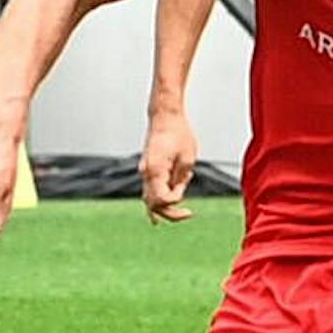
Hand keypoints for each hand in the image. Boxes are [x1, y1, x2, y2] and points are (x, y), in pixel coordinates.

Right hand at [141, 109, 197, 223]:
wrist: (164, 117)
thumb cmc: (178, 134)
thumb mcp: (188, 159)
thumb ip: (181, 180)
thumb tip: (176, 195)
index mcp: (155, 171)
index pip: (162, 199)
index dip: (175, 202)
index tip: (186, 194)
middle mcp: (146, 173)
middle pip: (153, 204)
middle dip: (170, 212)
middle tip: (188, 214)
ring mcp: (145, 172)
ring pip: (148, 200)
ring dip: (162, 208)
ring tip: (179, 215)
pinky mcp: (147, 170)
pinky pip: (148, 191)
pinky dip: (155, 203)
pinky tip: (156, 216)